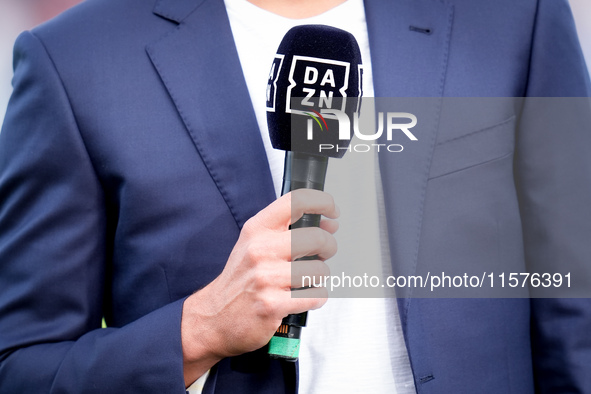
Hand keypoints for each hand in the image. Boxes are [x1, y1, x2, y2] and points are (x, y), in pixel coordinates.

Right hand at [181, 189, 338, 385]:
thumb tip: (328, 225)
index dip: (322, 202)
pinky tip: (302, 297)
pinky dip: (316, 298)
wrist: (214, 316)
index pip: (296, 201)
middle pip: (317, 237)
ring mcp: (265, 277)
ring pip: (319, 270)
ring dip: (319, 278)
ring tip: (305, 281)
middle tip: (322, 255)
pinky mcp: (272, 304)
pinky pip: (315, 296)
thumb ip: (289, 231)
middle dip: (328, 247)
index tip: (332, 211)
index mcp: (257, 229)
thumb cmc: (240, 280)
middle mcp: (260, 249)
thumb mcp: (255, 244)